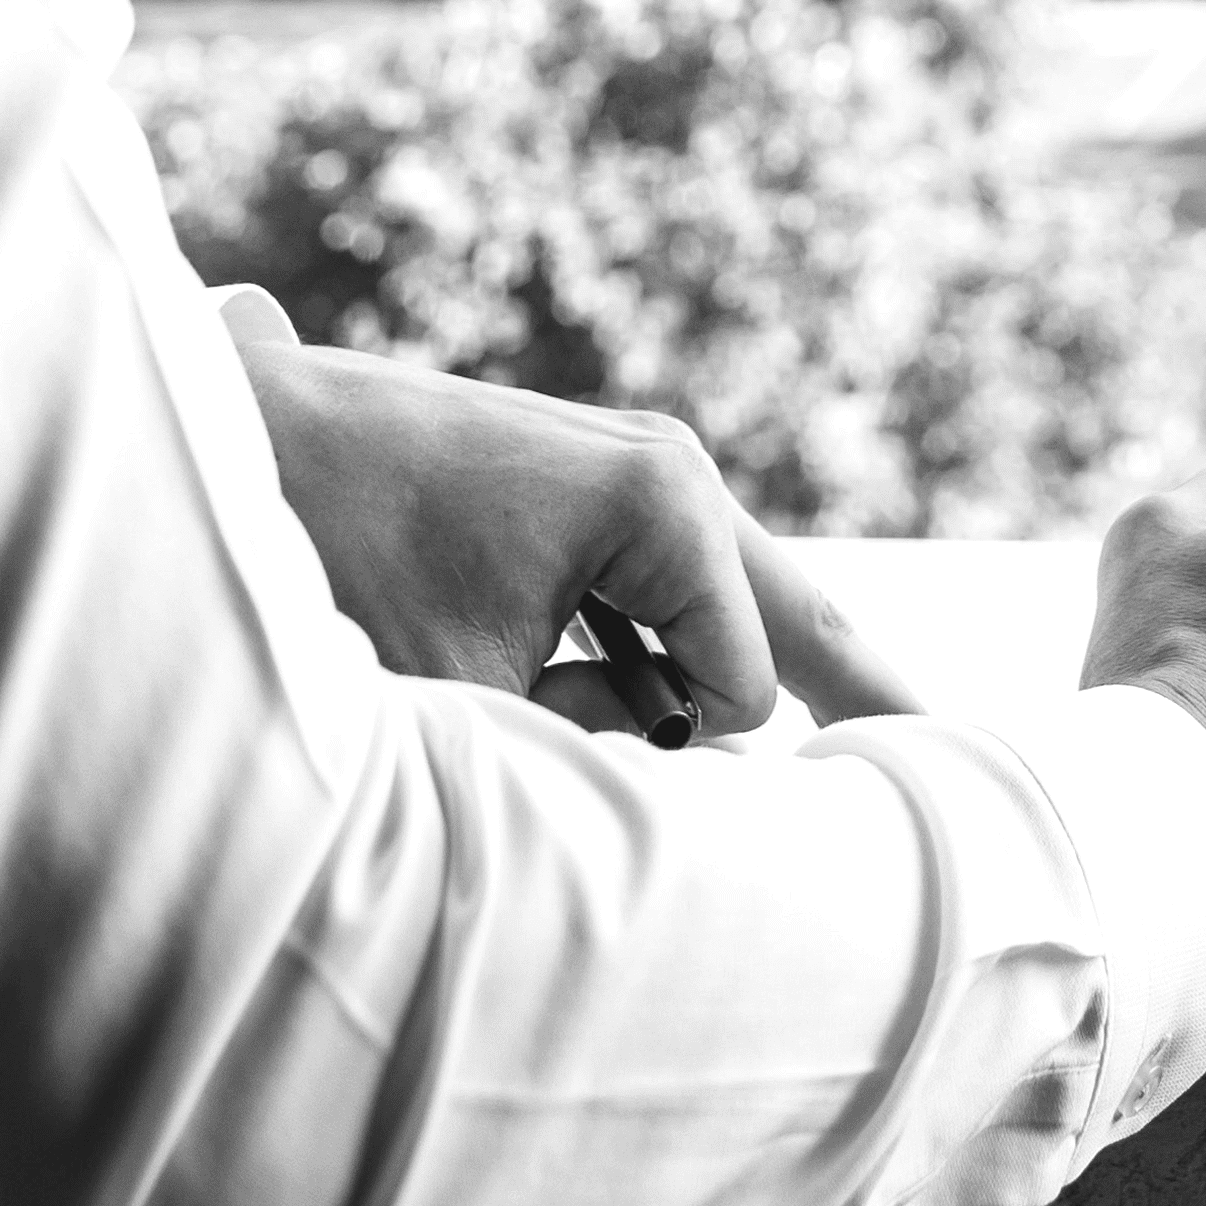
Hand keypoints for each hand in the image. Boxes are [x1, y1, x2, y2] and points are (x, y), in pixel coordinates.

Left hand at [229, 325, 925, 739]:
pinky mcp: (590, 486)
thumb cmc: (346, 560)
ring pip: (734, 606)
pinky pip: (668, 591)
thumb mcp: (477, 690)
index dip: (679, 751)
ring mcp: (633, 470)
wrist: (242, 435)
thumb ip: (597, 750)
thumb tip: (684, 770)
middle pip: (803, 614)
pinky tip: (654, 704)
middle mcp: (669, 470)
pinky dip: (665, 656)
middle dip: (869, 694)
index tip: (613, 758)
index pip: (746, 685)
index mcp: (664, 500)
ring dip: (728, 687)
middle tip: (963, 755)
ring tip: (825, 734)